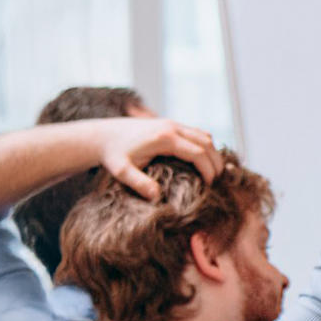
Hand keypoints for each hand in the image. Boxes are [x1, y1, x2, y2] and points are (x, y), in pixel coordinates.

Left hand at [96, 118, 222, 201]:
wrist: (102, 135)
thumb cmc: (112, 155)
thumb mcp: (121, 171)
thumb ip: (138, 183)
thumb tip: (157, 197)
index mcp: (165, 138)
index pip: (199, 153)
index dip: (208, 170)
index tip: (209, 186)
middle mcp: (172, 127)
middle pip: (207, 143)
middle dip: (216, 163)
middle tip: (217, 182)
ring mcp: (172, 123)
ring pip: (205, 136)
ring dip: (213, 153)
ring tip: (213, 172)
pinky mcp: (171, 124)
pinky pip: (197, 133)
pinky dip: (205, 146)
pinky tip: (203, 161)